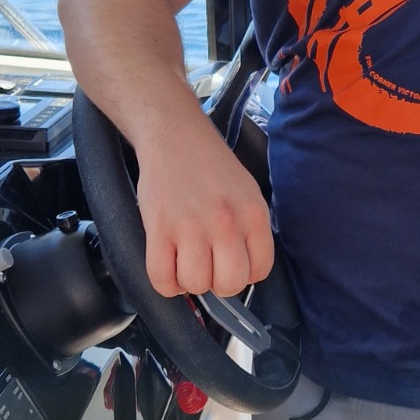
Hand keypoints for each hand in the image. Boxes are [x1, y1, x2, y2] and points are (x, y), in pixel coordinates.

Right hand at [131, 111, 273, 298]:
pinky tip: (167, 265)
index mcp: (253, 214)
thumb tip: (244, 270)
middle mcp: (227, 223)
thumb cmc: (210, 166)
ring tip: (185, 260)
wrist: (174, 135)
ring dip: (189, 280)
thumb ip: (250, 230)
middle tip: (208, 265)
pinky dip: (165, 283)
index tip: (229, 263)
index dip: (243, 274)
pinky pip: (161, 278)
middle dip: (218, 283)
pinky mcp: (159, 228)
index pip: (259, 271)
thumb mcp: (247, 192)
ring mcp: (192, 227)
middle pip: (230, 284)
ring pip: (196, 284)